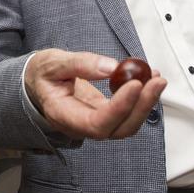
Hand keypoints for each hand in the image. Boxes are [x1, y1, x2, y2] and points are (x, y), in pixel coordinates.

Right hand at [25, 48, 166, 139]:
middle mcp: (81, 126)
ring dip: (146, 103)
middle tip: (156, 80)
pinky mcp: (105, 114)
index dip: (120, 107)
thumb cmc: (41, 74)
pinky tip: (149, 78)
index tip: (136, 84)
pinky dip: (142, 98)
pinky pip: (127, 113)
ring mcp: (95, 122)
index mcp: (63, 116)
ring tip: (157, 78)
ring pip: (127, 124)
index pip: (96, 123)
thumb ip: (79, 64)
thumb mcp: (52, 62)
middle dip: (142, 106)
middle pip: (118, 129)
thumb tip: (111, 67)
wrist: (36, 83)